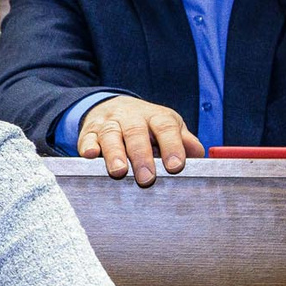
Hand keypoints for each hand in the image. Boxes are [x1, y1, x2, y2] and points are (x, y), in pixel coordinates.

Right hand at [77, 95, 201, 185]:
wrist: (113, 107)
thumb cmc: (146, 125)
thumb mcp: (167, 127)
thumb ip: (184, 141)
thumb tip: (199, 155)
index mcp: (156, 116)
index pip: (165, 127)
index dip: (172, 146)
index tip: (175, 166)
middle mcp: (131, 117)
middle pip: (136, 133)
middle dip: (141, 156)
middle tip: (146, 178)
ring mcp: (109, 123)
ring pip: (111, 135)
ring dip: (114, 153)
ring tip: (119, 172)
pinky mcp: (89, 132)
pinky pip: (86, 137)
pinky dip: (87, 146)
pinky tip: (90, 155)